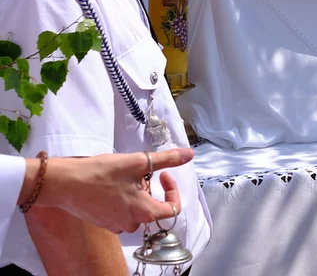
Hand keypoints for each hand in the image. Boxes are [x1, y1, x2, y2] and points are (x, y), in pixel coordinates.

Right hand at [34, 148, 192, 232]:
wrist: (65, 183)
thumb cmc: (102, 173)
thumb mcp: (138, 162)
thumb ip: (167, 159)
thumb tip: (189, 154)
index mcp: (144, 213)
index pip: (172, 209)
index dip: (173, 190)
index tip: (164, 174)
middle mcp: (131, 224)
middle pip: (153, 208)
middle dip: (151, 189)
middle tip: (141, 172)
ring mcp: (115, 225)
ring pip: (136, 210)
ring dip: (137, 194)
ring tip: (125, 177)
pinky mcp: (102, 222)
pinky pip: (121, 212)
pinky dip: (123, 199)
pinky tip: (112, 185)